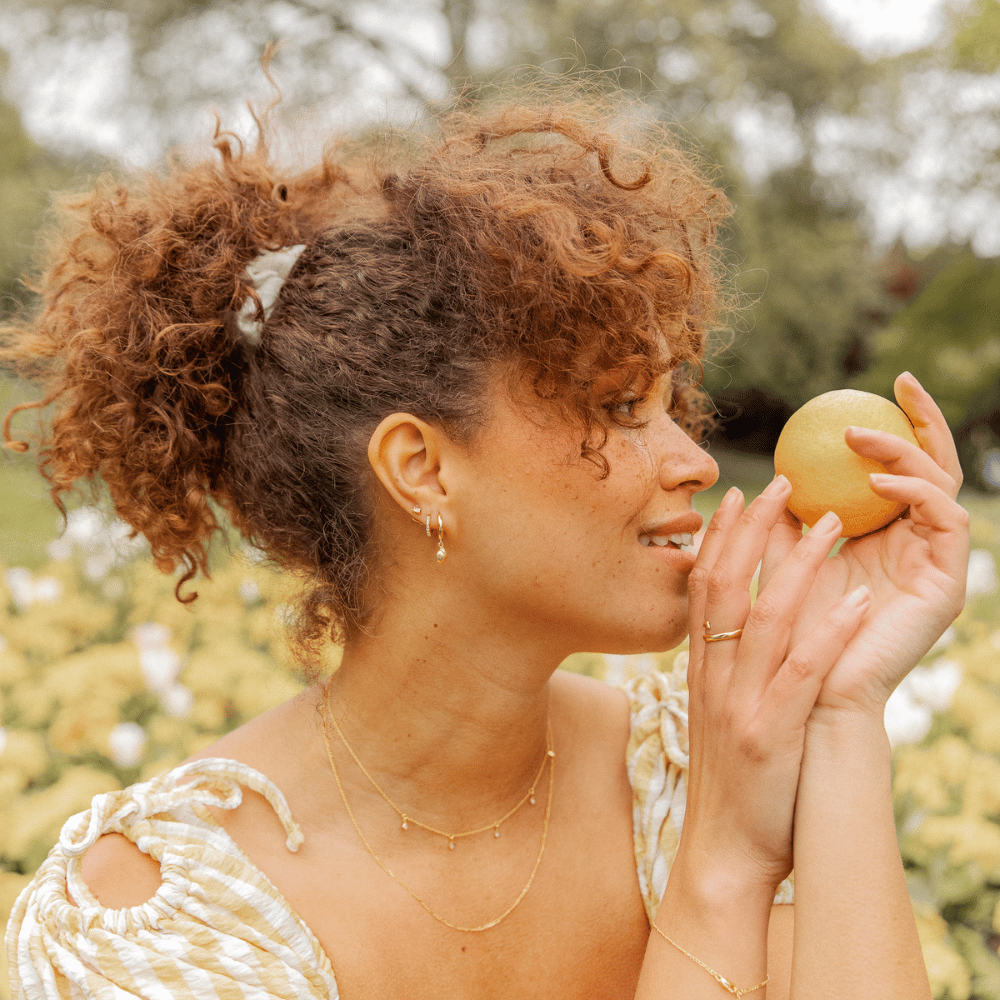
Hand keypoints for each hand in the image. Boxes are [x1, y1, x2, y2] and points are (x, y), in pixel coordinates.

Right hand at [680, 480, 870, 888]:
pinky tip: (854, 600)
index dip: (720, 537)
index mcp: (701, 670)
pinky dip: (828, 633)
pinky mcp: (772, 734)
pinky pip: (801, 673)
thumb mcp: (719, 713)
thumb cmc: (730, 782)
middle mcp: (714, 677)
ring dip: (796, 564)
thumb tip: (744, 626)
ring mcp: (741, 703)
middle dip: (754, 529)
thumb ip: (727, 667)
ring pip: (764, 617)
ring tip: (829, 521)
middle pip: (728, 586)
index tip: (738, 494)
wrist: (722, 851)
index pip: (705, 587)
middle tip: (782, 482)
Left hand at [760, 372, 969, 718]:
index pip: (900, 471)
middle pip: (935, 467)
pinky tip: (875, 481)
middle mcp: (918, 547)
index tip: (872, 387)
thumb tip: (772, 479)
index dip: (896, 426)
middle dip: (925, 419)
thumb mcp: (782, 565)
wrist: (808, 696)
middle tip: (901, 381)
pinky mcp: (947, 585)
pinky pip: (946, 520)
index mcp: (885, 540)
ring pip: (943, 484)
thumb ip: (782, 526)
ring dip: (905, 451)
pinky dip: (914, 492)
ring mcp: (936, 564)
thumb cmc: (789, 635)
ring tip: (858, 437)